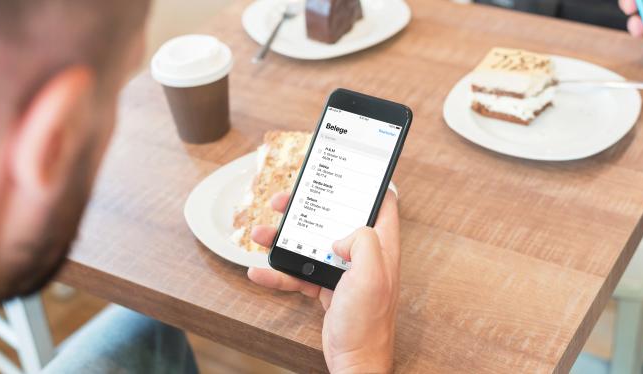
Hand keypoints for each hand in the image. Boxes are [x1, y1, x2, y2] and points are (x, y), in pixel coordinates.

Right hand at [249, 192, 400, 372]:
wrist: (354, 361)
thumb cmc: (369, 323)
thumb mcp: (372, 275)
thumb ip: (363, 242)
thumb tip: (342, 235)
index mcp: (381, 247)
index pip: (383, 205)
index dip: (369, 185)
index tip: (350, 170)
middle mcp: (363, 256)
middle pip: (334, 220)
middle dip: (308, 208)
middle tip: (284, 199)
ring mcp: (343, 272)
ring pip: (311, 245)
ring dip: (283, 239)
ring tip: (260, 234)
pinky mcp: (326, 288)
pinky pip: (299, 274)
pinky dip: (278, 273)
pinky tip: (259, 272)